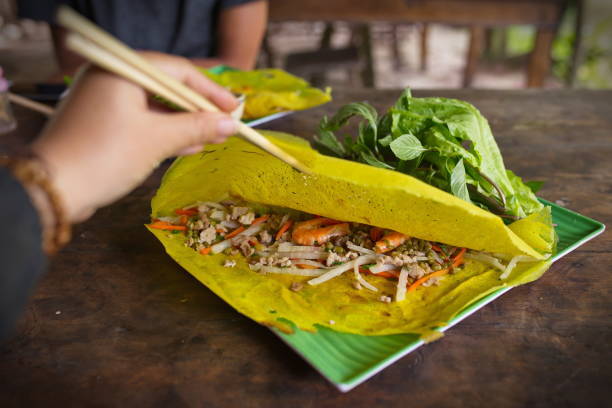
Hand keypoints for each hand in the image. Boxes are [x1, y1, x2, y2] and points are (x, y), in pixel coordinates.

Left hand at [32, 52, 237, 221]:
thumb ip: (196, 127)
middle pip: (166, 87)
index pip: (176, 70)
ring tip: (213, 137)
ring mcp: (104, 101)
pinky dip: (165, 131)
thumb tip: (230, 125)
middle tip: (225, 123)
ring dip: (184, 122)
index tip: (234, 108)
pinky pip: (141, 120)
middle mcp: (110, 78)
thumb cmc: (106, 156)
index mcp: (120, 71)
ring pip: (155, 106)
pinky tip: (189, 145)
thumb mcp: (157, 140)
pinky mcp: (102, 122)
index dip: (209, 90)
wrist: (54, 190)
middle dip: (198, 108)